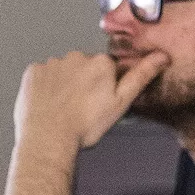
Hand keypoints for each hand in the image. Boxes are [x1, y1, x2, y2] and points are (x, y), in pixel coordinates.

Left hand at [13, 49, 168, 157]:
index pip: (107, 68)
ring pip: (62, 71)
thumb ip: (141, 76)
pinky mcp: (34, 71)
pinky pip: (42, 75)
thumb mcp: (121, 103)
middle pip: (84, 66)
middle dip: (84, 82)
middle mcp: (77, 57)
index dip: (104, 86)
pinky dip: (45, 86)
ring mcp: (53, 63)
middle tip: (81, 107)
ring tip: (63, 108)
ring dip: (64, 84)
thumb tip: (161, 57)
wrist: (49, 138)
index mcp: (101, 64)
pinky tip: (48, 103)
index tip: (98, 101)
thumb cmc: (84, 126)